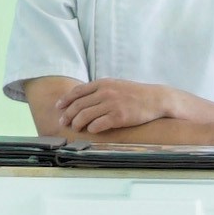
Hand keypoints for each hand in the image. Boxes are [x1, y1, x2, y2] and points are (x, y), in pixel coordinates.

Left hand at [56, 76, 183, 135]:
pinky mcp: (119, 117)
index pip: (77, 92)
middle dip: (67, 115)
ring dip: (77, 123)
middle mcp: (105, 92)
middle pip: (78, 105)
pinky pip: (98, 124)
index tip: (58, 107)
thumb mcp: (115, 85)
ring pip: (85, 115)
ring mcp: (112, 104)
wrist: (155, 99)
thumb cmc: (134, 94)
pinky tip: (91, 130)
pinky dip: (91, 129)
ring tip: (75, 128)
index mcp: (103, 83)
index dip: (65, 100)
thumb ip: (99, 89)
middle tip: (63, 122)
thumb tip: (82, 98)